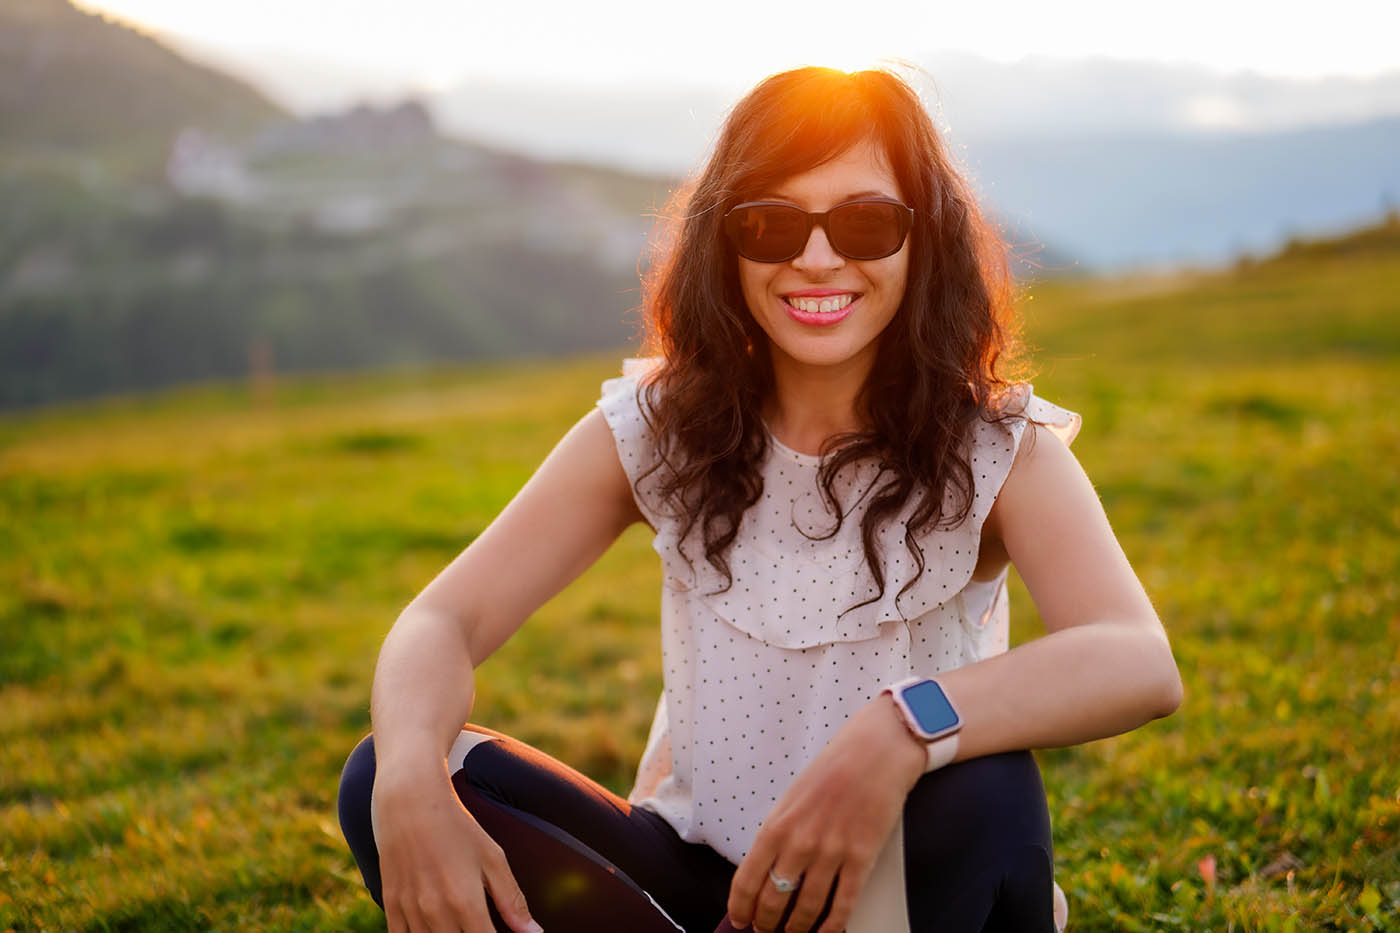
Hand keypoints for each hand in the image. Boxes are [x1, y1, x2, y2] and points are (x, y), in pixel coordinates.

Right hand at [373, 765, 542, 932]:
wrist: (410, 801)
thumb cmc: (458, 827)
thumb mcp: (492, 858)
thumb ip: (512, 900)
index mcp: (466, 902)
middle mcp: (436, 912)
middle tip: (478, 925)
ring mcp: (410, 910)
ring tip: (458, 924)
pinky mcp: (390, 904)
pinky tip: (434, 926)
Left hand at [725, 696, 925, 932]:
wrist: (874, 752)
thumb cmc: (832, 771)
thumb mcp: (791, 799)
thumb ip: (779, 834)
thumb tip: (767, 871)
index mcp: (777, 826)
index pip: (747, 881)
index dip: (741, 909)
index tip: (741, 920)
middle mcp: (799, 843)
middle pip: (774, 901)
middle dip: (768, 924)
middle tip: (768, 931)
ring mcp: (831, 853)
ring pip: (807, 909)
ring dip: (798, 929)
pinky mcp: (861, 859)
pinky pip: (843, 905)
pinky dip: (832, 927)